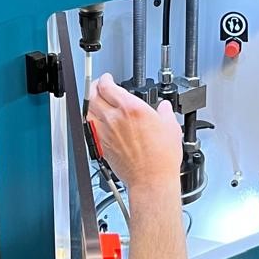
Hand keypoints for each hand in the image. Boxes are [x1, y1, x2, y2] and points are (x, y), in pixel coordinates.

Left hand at [88, 74, 182, 190]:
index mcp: (131, 108)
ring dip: (89, 102)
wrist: (151, 179)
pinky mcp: (101, 145)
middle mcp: (114, 118)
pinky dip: (90, 120)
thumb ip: (165, 112)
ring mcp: (105, 132)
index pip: (107, 86)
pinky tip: (95, 120)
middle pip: (93, 95)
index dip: (105, 79)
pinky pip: (89, 127)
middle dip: (94, 87)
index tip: (107, 79)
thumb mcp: (170, 127)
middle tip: (99, 86)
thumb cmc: (161, 158)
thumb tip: (164, 107)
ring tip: (94, 101)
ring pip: (87, 111)